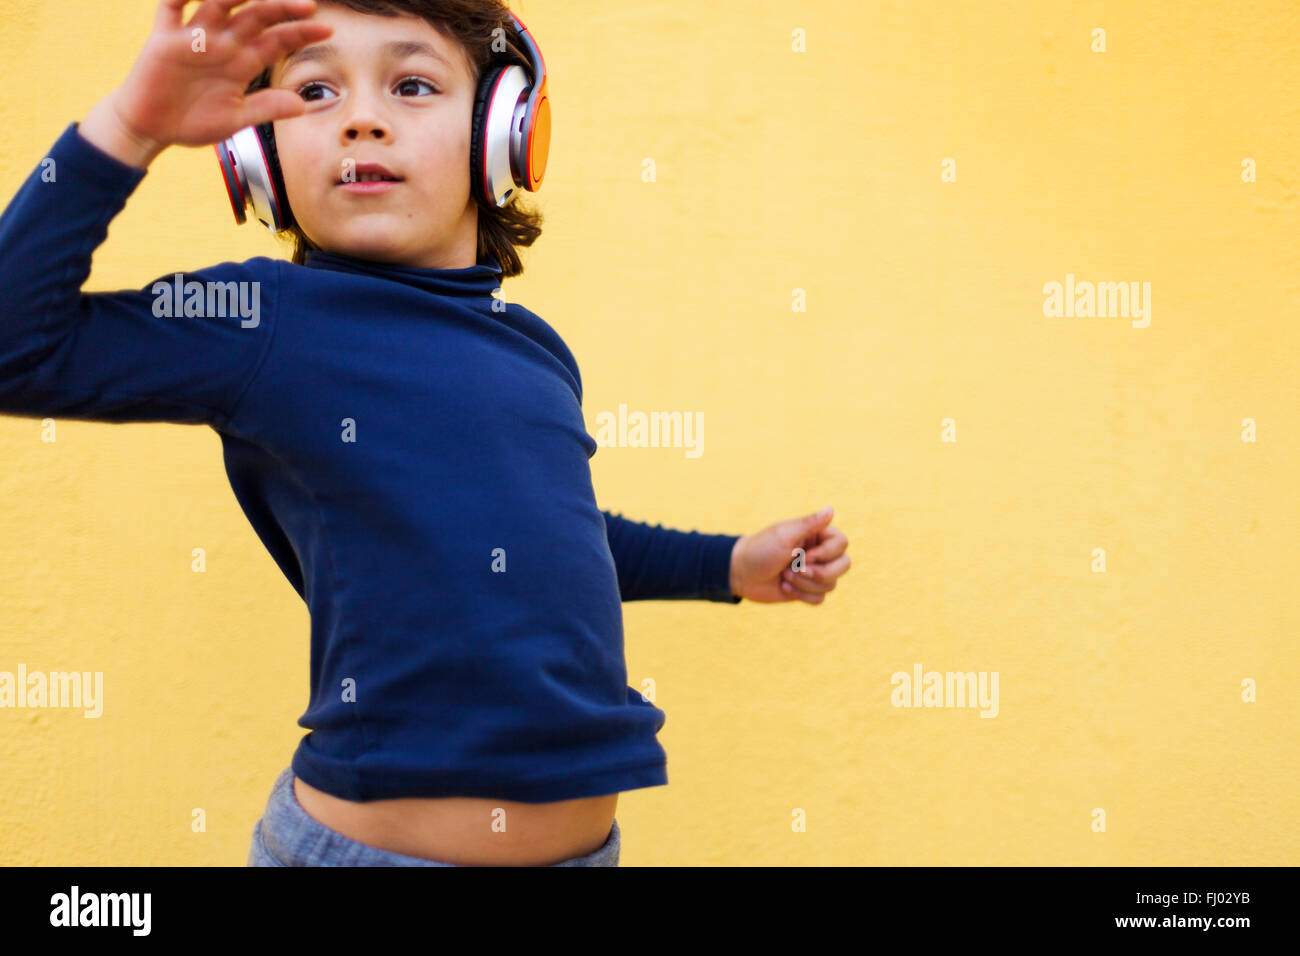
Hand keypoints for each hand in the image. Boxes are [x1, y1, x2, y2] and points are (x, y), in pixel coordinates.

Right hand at [80, 0, 332, 167]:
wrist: (150, 128)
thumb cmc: (192, 122)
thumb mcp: (235, 119)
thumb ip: (266, 108)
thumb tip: (302, 105)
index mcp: (241, 63)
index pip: (276, 41)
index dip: (300, 33)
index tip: (327, 29)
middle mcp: (222, 44)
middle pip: (255, 17)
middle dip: (281, 8)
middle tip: (307, 4)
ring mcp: (194, 38)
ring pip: (219, 4)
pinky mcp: (165, 38)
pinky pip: (171, 6)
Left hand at [728, 506, 849, 604]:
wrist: (740, 573)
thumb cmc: (760, 549)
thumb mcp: (784, 535)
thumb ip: (809, 524)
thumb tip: (831, 509)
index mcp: (815, 534)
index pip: (842, 543)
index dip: (827, 553)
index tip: (804, 555)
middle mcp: (818, 552)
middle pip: (844, 565)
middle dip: (820, 573)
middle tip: (797, 568)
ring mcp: (813, 572)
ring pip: (831, 584)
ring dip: (804, 583)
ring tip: (784, 576)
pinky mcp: (806, 590)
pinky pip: (820, 598)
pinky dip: (801, 595)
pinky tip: (784, 587)